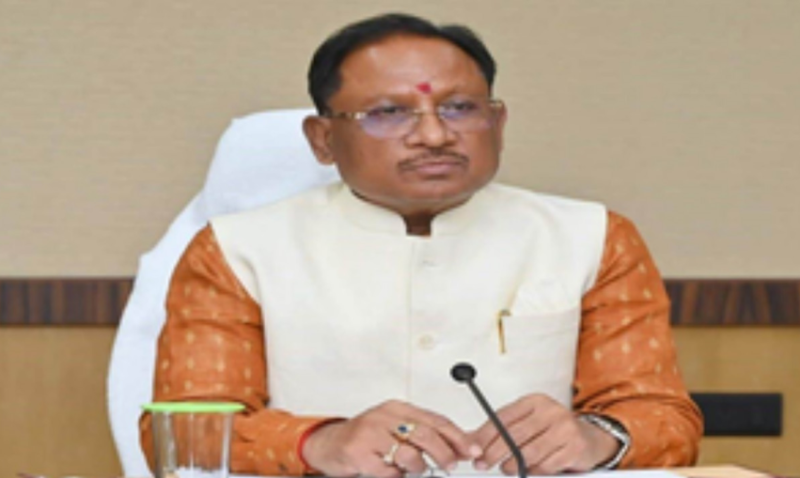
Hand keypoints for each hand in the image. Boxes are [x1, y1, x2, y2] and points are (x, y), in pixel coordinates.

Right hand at [301, 400, 481, 477]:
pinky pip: (388, 471)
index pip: (436, 419)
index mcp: (398, 408)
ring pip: (409, 454)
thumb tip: (459, 446)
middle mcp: (384, 416)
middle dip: (444, 453)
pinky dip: (394, 475)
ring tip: (414, 468)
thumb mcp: (396, 428)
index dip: (457, 436)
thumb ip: (423, 433)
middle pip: (425, 434)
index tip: (472, 450)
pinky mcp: (358, 452)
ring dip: (418, 467)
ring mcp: (370, 433)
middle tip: (451, 465)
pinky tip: (391, 471)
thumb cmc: (367, 437)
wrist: (329, 443)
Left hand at [471, 394, 619, 474]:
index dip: (484, 435)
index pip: (503, 417)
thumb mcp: (527, 423)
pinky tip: (531, 470)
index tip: (473, 450)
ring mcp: (565, 428)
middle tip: (483, 463)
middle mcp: (550, 411)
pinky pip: (546, 465)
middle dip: (493, 452)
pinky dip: (534, 471)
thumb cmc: (553, 431)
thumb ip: (501, 431)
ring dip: (513, 465)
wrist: (590, 439)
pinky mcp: (575, 447)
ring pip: (529, 452)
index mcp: (534, 401)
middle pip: (513, 435)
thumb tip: (470, 441)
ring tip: (506, 468)